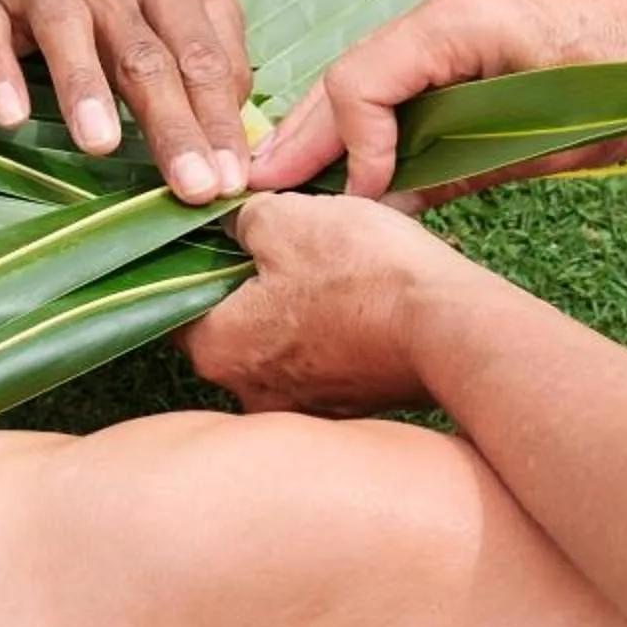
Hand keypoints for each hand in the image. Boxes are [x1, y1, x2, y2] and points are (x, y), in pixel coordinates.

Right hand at [0, 0, 251, 202]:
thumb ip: (214, 50)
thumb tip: (237, 127)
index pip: (199, 54)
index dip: (217, 119)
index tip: (231, 182)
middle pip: (142, 52)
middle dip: (171, 122)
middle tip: (192, 185)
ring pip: (64, 29)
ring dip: (84, 86)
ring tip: (101, 145)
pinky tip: (11, 115)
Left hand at [182, 191, 474, 413]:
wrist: (450, 326)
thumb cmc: (361, 272)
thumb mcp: (285, 218)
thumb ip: (241, 221)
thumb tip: (237, 228)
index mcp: (219, 352)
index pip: (177, 305)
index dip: (197, 262)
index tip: (223, 233)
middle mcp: (251, 393)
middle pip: (232, 327)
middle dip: (253, 284)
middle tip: (286, 242)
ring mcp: (303, 407)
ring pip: (281, 342)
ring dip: (298, 306)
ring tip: (333, 266)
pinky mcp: (348, 408)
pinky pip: (324, 359)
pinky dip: (335, 330)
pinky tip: (360, 297)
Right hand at [251, 0, 626, 196]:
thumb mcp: (548, 145)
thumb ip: (459, 168)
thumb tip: (390, 204)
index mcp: (467, 14)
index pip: (363, 79)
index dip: (347, 145)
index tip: (359, 198)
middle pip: (356, 65)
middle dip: (306, 129)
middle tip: (257, 181)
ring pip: (381, 61)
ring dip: (341, 117)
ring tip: (292, 170)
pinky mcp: (483, 6)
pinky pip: (416, 57)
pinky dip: (386, 100)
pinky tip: (361, 142)